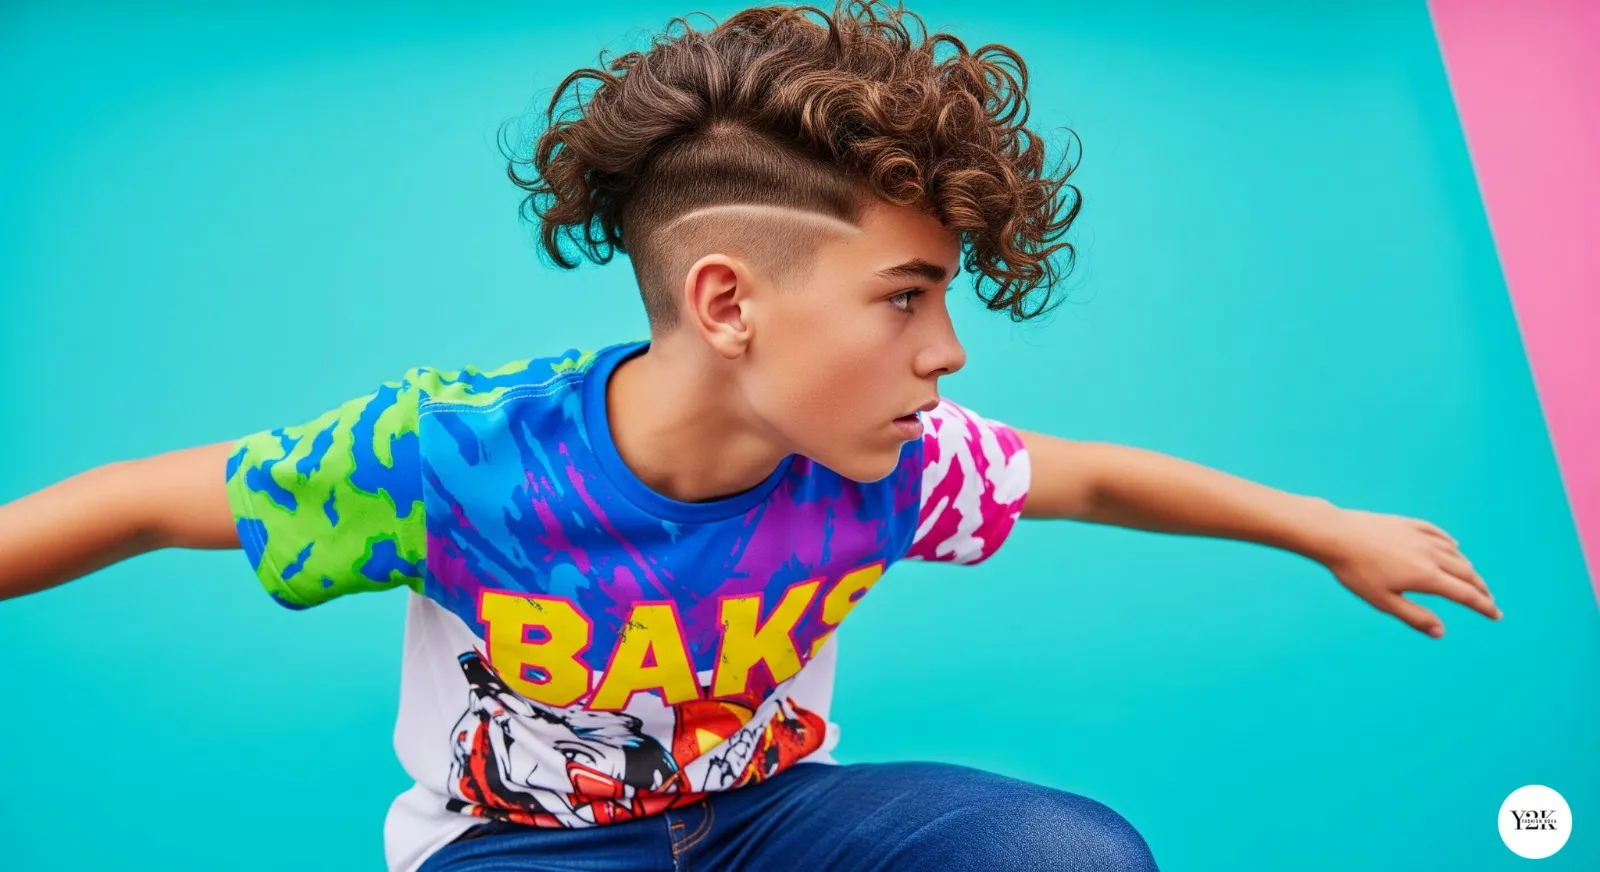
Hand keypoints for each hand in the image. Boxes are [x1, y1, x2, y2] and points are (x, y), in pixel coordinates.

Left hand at [1313, 509, 1499, 637]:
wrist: (1335, 535)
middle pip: (1466, 573)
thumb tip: (1441, 632)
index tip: (1497, 615)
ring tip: (1472, 579)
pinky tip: (1454, 547)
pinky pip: (1439, 534)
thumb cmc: (1355, 572)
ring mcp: (1420, 536)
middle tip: (1489, 600)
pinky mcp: (1408, 524)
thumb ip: (1414, 617)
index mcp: (1426, 576)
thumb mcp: (1383, 601)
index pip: (1465, 595)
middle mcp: (1430, 554)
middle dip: (1481, 589)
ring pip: (1455, 553)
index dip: (1484, 606)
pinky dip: (1451, 544)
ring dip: (1468, 568)